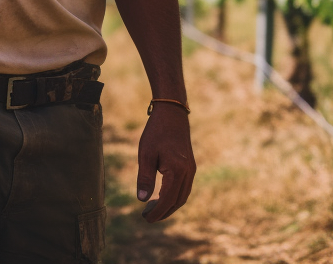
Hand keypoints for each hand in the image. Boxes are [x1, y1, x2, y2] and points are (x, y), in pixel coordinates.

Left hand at [136, 103, 194, 221]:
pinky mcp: (190, 166)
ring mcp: (191, 169)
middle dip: (163, 212)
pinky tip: (161, 196)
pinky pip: (184, 188)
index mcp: (177, 171)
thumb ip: (145, 178)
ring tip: (153, 209)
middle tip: (147, 217)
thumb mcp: (145, 154)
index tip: (145, 219)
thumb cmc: (156, 132)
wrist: (172, 113)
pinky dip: (174, 196)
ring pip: (182, 196)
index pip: (168, 199)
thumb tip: (141, 200)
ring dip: (169, 206)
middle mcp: (188, 172)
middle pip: (177, 201)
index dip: (157, 212)